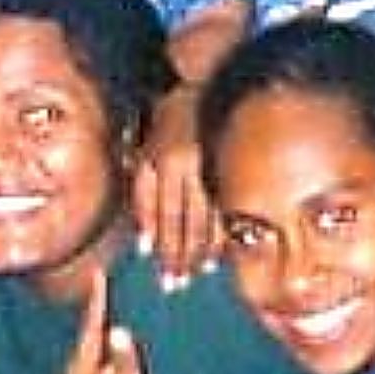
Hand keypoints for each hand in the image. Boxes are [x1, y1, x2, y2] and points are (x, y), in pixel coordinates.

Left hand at [131, 89, 219, 284]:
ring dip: (201, 251)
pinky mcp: (233, 170)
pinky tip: (219, 256)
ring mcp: (216, 168)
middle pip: (184, 222)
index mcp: (167, 161)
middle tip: (176, 284)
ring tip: (196, 274)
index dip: (160, 243)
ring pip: (208, 218)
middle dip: (179, 256)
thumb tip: (143, 244)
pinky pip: (228, 209)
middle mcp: (191, 167)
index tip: (158, 270)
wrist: (207, 89)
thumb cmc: (168, 126)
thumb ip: (141, 196)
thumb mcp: (146, 153)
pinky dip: (223, 236)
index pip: (163, 213)